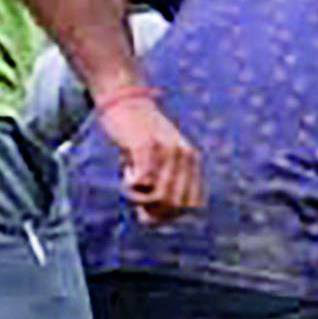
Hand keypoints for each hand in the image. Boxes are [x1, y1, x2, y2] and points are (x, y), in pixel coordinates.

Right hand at [95, 85, 201, 223]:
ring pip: (160, 198)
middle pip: (176, 206)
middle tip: (136, 199)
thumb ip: (161, 185)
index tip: (150, 209)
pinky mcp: (146, 146)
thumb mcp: (156, 159)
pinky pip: (141, 182)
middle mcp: (185, 156)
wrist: (125, 99)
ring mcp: (167, 151)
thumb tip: (148, 219)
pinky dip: (129, 185)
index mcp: (193, 160)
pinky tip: (125, 171)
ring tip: (128, 185)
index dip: (171, 215)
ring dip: (138, 199)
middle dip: (153, 211)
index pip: (193, 204)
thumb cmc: (137, 134)